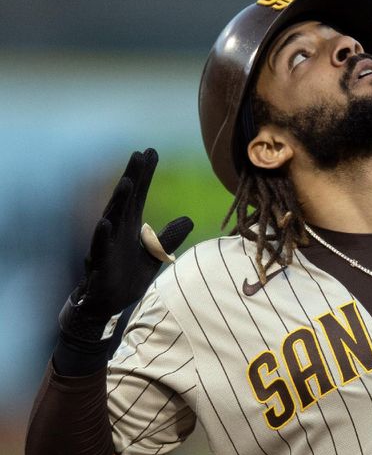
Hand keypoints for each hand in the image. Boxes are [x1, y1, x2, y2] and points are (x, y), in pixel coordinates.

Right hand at [62, 149, 192, 338]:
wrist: (107, 303)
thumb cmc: (127, 275)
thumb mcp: (155, 255)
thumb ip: (169, 237)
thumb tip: (189, 219)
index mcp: (130, 225)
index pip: (140, 194)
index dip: (146, 174)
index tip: (152, 151)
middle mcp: (117, 229)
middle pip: (126, 199)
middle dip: (133, 177)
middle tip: (140, 154)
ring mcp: (107, 245)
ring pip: (112, 219)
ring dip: (118, 201)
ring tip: (126, 183)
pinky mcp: (100, 264)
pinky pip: (100, 248)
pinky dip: (103, 236)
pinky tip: (105, 222)